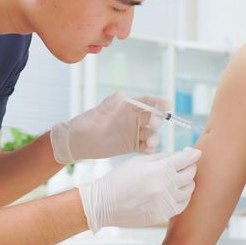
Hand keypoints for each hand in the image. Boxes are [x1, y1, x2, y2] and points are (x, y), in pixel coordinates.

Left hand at [50, 91, 168, 163]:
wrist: (77, 143)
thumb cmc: (84, 124)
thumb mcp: (96, 114)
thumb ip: (109, 104)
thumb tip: (121, 93)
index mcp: (127, 107)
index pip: (147, 102)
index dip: (159, 102)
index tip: (168, 106)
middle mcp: (133, 119)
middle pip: (152, 117)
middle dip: (157, 120)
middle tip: (154, 124)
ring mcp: (134, 133)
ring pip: (151, 133)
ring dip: (154, 137)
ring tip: (150, 142)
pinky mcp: (132, 146)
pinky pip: (145, 147)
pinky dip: (149, 149)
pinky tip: (148, 151)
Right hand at [77, 148, 201, 231]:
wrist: (104, 203)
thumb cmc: (119, 180)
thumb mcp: (140, 161)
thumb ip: (163, 157)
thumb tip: (182, 155)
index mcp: (159, 169)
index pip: (186, 159)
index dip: (193, 155)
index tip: (195, 153)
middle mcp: (165, 186)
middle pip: (190, 174)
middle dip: (190, 167)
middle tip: (186, 165)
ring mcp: (165, 201)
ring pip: (189, 190)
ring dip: (188, 182)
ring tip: (180, 178)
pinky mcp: (163, 214)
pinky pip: (183, 204)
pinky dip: (184, 197)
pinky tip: (178, 192)